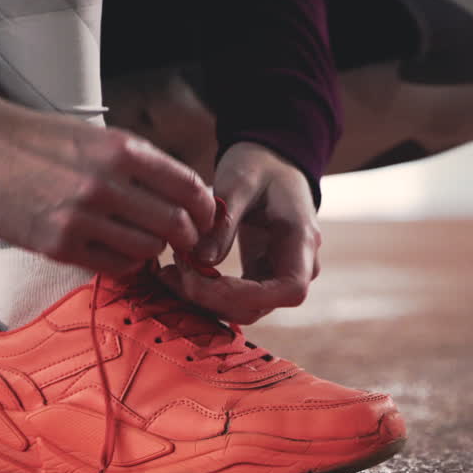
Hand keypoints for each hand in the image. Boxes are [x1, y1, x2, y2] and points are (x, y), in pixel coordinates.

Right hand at [0, 90, 214, 275]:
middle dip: (187, 236)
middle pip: (175, 224)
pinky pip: (115, 266)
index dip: (206, 207)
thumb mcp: (96, 136)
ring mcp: (80, 217)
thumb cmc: (38, 141)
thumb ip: (140, 164)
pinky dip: (126, 262)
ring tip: (143, 240)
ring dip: (153, 249)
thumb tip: (186, 194)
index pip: (188, 187)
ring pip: (148, 249)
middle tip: (183, 239)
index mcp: (120, 149)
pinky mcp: (58, 245)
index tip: (205, 216)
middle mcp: (105, 184)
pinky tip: (117, 250)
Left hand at [158, 142, 320, 323]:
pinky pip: (235, 298)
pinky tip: (181, 274)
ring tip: (171, 273)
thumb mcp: (240, 182)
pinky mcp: (260, 277)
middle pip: (260, 306)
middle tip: (173, 274)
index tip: (200, 280)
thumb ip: (225, 220)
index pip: (289, 289)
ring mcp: (279, 275)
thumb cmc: (260, 165)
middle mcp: (297, 266)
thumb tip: (200, 259)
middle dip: (212, 299)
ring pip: (244, 309)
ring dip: (205, 300)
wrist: (272, 163)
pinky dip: (207, 293)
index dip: (245, 296)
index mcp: (301, 240)